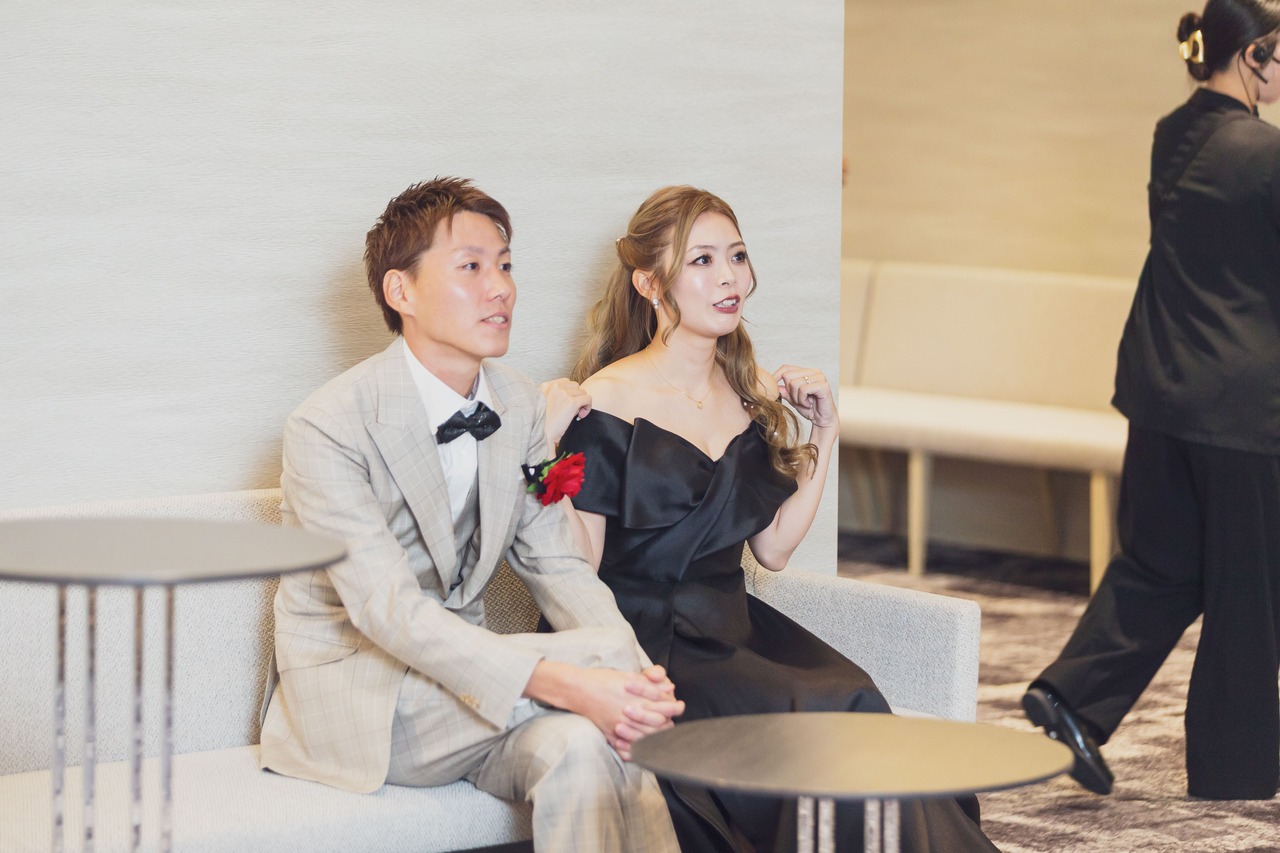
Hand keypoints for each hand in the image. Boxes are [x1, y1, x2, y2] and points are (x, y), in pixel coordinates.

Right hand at [540, 378, 591, 449]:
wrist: (540, 432)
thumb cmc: (542, 422)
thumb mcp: (544, 404)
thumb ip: (555, 396)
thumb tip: (570, 397)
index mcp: (546, 386)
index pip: (565, 382)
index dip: (569, 393)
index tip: (566, 404)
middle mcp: (555, 387)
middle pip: (575, 386)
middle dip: (575, 397)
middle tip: (571, 410)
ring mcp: (564, 394)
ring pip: (582, 392)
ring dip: (581, 402)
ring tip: (575, 414)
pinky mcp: (572, 402)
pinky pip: (588, 399)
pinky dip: (587, 408)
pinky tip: (580, 416)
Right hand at [566, 666, 683, 760]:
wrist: (577, 689)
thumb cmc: (601, 679)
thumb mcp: (626, 677)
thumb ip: (648, 684)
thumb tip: (669, 688)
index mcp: (634, 697)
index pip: (661, 705)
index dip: (673, 707)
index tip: (680, 706)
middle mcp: (628, 713)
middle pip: (656, 723)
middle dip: (668, 722)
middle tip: (674, 720)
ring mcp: (618, 725)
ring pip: (644, 736)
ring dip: (656, 735)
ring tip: (663, 731)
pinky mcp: (610, 733)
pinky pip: (627, 745)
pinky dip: (637, 747)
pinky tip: (645, 745)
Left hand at [773, 366, 835, 428]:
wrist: (822, 421)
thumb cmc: (810, 409)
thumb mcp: (793, 399)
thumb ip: (785, 391)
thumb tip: (773, 384)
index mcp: (806, 371)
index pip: (786, 368)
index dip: (776, 376)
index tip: (772, 388)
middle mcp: (814, 371)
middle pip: (788, 375)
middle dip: (789, 391)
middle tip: (798, 400)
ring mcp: (820, 377)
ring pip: (794, 383)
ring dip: (796, 398)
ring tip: (804, 403)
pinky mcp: (823, 386)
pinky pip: (803, 389)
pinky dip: (802, 400)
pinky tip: (808, 404)